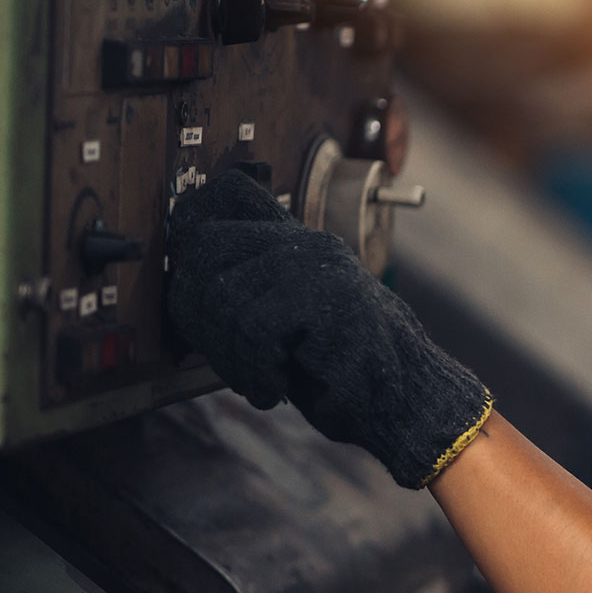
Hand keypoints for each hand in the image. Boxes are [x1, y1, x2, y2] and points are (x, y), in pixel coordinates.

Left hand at [165, 169, 492, 487]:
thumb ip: (249, 292)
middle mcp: (306, 242)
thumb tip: (183, 287)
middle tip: (223, 353)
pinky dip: (253, 369)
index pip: (231, 193)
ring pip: (221, 292)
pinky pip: (250, 326)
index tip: (187, 276)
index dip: (192, 221)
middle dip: (195, 310)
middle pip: (205, 246)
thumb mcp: (290, 323)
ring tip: (257, 378)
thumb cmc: (344, 370)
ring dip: (228, 353)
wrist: (407, 399)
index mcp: (298, 242)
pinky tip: (274, 388)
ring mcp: (316, 264)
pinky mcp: (322, 296)